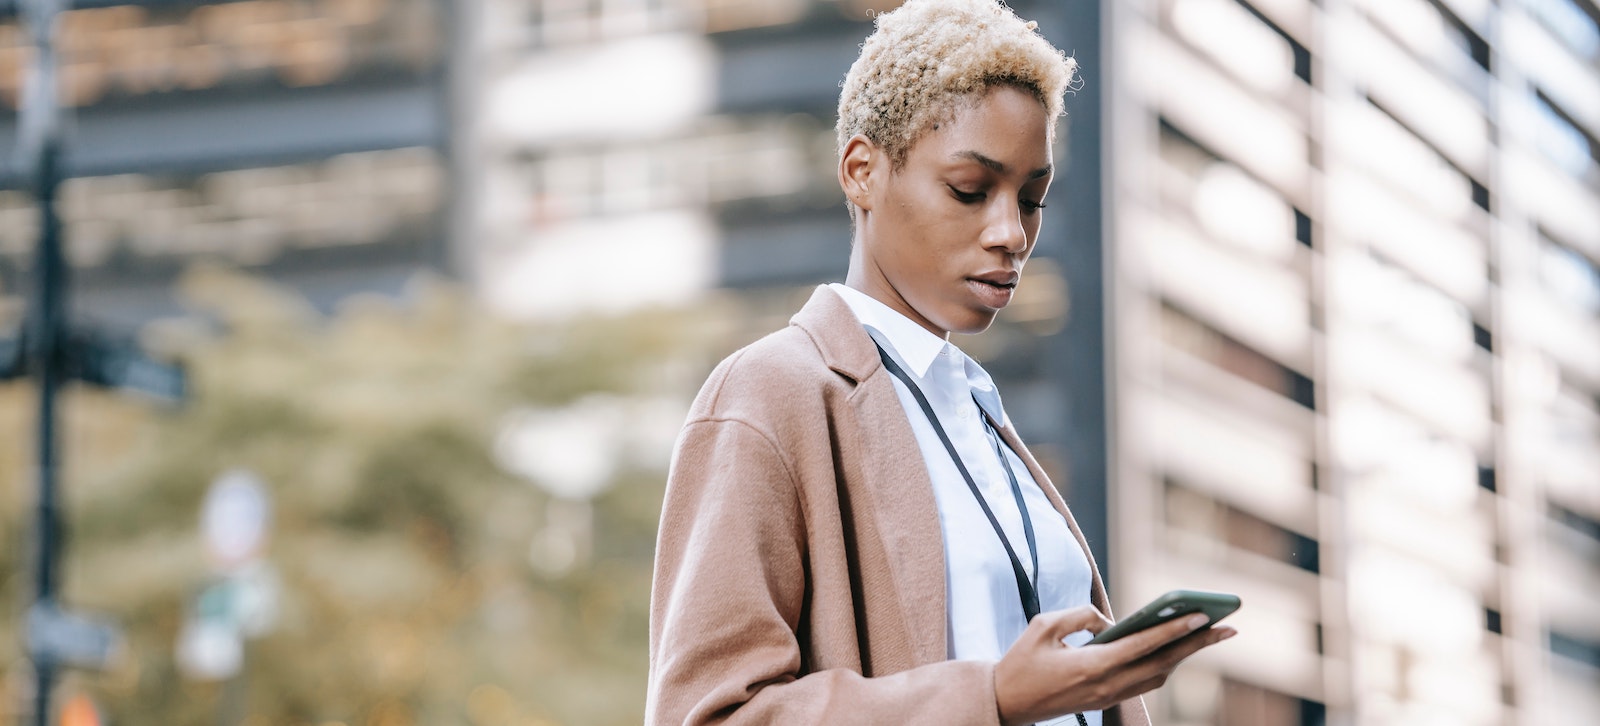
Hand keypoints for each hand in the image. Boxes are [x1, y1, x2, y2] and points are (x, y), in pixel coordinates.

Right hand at [993, 605, 1235, 725]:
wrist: (1006, 702)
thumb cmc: (1021, 661)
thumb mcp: (1043, 626)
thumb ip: (1080, 615)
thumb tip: (1108, 621)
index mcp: (1092, 665)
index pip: (1143, 646)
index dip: (1174, 630)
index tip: (1201, 616)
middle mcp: (1106, 685)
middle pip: (1163, 664)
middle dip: (1197, 645)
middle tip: (1228, 627)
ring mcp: (1107, 696)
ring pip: (1158, 676)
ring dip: (1184, 656)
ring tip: (1209, 636)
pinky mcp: (1104, 700)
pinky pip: (1144, 683)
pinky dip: (1164, 665)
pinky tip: (1175, 650)